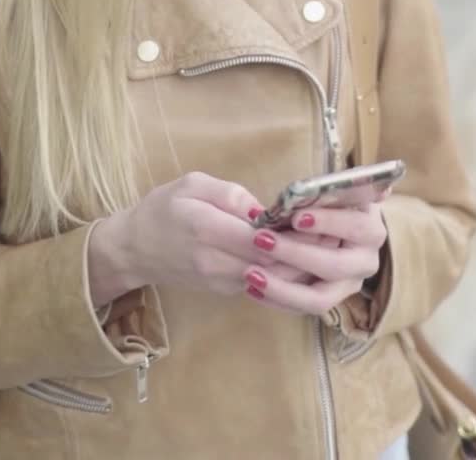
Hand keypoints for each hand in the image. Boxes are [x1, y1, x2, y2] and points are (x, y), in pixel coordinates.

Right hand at [89, 171, 320, 303]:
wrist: (135, 249)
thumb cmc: (163, 208)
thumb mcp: (192, 184)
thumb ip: (228, 194)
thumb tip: (264, 211)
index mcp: (205, 230)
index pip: (259, 239)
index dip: (293, 233)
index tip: (322, 218)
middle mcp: (215, 263)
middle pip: (273, 265)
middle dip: (308, 252)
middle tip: (340, 232)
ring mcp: (222, 282)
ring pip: (274, 281)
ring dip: (304, 266)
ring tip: (332, 244)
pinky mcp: (227, 291)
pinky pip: (266, 286)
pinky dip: (289, 274)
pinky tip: (308, 256)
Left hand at [243, 204, 387, 314]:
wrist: (339, 228)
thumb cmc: (332, 203)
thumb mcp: (333, 191)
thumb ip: (322, 193)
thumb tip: (301, 197)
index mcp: (371, 230)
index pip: (356, 227)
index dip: (328, 222)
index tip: (296, 217)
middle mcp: (366, 262)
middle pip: (334, 266)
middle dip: (295, 254)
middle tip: (260, 240)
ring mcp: (348, 286)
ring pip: (319, 298)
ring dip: (282, 288)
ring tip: (250, 273)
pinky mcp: (329, 300)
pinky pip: (302, 308)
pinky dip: (276, 299)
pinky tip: (251, 287)